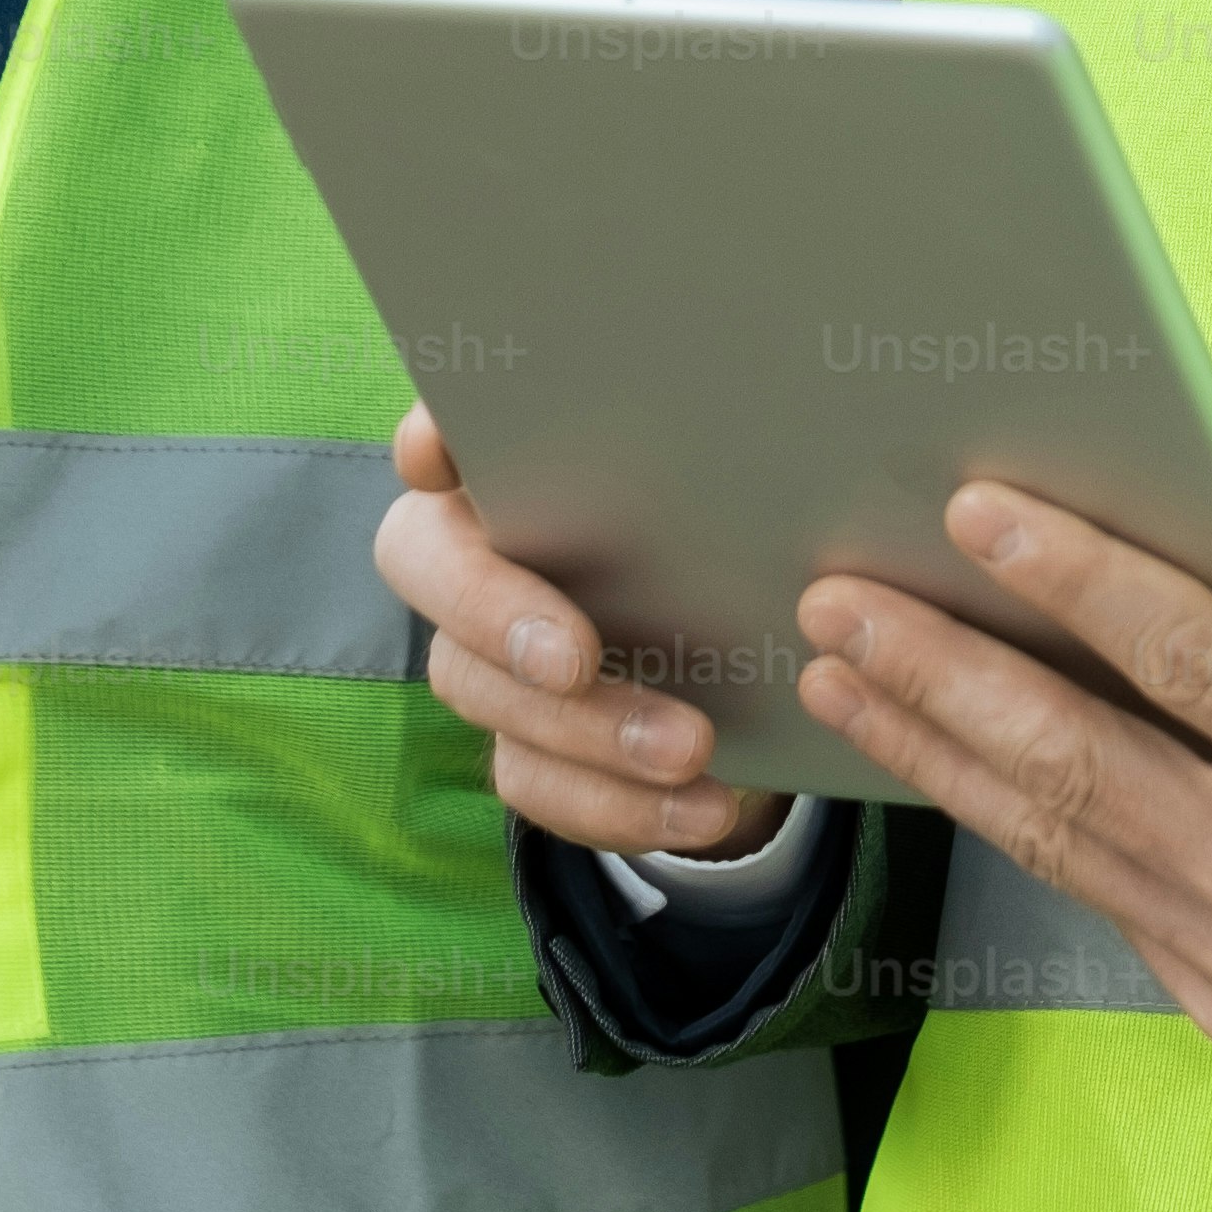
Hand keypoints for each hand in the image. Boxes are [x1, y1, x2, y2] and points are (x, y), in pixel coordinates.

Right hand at [374, 405, 784, 855]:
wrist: (757, 631)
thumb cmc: (737, 510)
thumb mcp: (746, 467)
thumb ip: (734, 431)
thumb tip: (784, 402)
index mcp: (516, 458)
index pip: (441, 428)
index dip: (427, 436)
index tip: (436, 456)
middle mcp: (474, 544)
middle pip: (435, 570)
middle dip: (498, 618)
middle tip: (576, 661)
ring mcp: (484, 650)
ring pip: (485, 693)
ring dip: (588, 731)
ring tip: (692, 750)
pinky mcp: (522, 738)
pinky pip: (536, 781)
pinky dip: (618, 804)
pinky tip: (702, 809)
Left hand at [790, 455, 1211, 1092]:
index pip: (1178, 657)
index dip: (1072, 574)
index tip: (978, 509)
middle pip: (1071, 758)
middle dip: (938, 672)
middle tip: (837, 602)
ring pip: (1057, 839)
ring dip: (940, 753)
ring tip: (844, 680)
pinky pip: (1101, 896)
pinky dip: (1017, 824)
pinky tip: (956, 768)